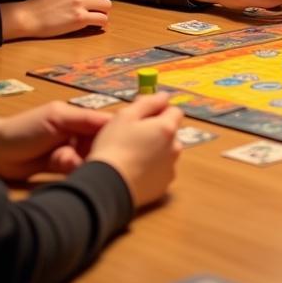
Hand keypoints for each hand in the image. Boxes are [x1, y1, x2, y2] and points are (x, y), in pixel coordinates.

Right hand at [0, 0, 111, 40]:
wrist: (28, 17)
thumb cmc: (40, 5)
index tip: (92, 5)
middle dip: (101, 4)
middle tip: (95, 12)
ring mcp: (79, 3)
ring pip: (106, 6)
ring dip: (103, 13)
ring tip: (96, 18)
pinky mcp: (80, 18)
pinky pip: (102, 19)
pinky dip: (101, 23)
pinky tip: (96, 26)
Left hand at [0, 100, 112, 180]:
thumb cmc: (25, 128)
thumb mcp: (56, 118)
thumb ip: (83, 120)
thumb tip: (112, 127)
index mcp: (78, 116)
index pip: (105, 122)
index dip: (119, 130)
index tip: (132, 142)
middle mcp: (78, 134)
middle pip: (101, 143)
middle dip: (102, 152)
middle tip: (100, 160)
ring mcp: (71, 152)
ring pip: (90, 159)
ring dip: (87, 164)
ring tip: (80, 168)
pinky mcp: (62, 169)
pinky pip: (78, 171)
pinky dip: (78, 174)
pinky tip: (75, 175)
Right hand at [88, 93, 182, 207]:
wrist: (107, 187)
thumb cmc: (113, 147)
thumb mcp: (126, 116)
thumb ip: (148, 102)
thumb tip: (164, 96)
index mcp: (167, 128)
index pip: (174, 111)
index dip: (160, 110)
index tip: (143, 116)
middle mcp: (175, 148)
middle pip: (171, 132)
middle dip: (157, 131)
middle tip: (133, 136)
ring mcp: (170, 169)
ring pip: (166, 152)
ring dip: (156, 150)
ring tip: (132, 155)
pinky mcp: (163, 186)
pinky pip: (161, 171)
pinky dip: (152, 168)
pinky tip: (135, 170)